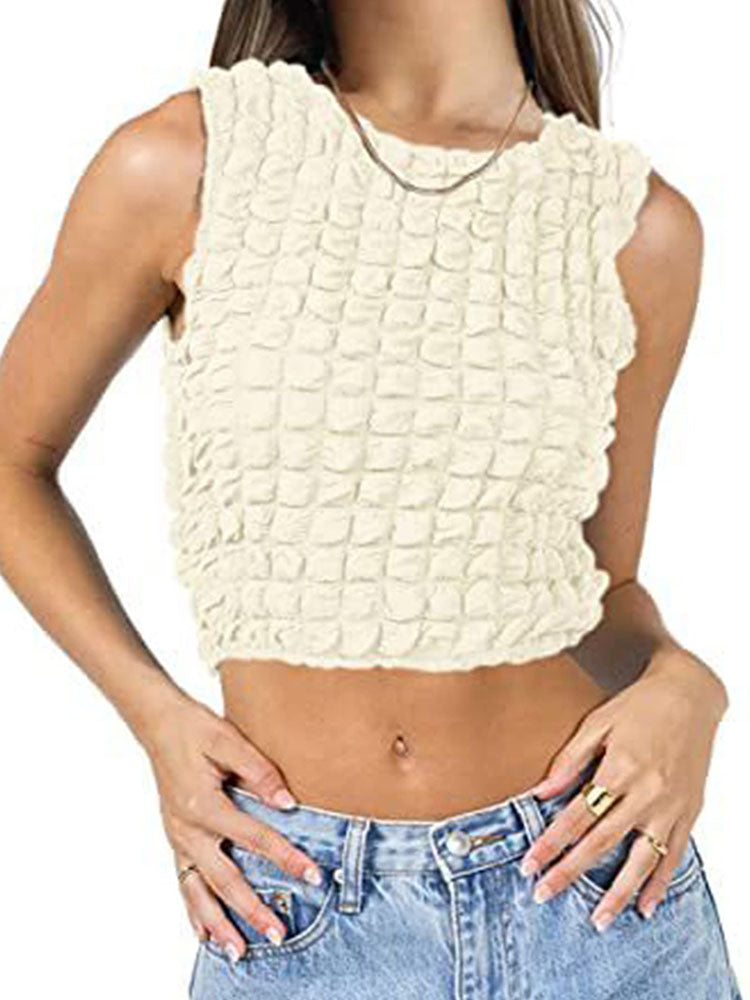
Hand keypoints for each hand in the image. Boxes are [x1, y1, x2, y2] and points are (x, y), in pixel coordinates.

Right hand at [141, 689, 323, 961]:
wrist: (159, 724)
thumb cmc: (196, 729)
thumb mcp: (228, 740)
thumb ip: (259, 772)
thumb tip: (288, 803)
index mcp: (204, 806)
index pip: (255, 839)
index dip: (286, 858)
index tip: (312, 875)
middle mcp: (188, 830)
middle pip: (224, 879)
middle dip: (252, 909)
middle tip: (278, 933)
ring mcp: (179, 839)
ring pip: (198, 891)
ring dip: (219, 924)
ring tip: (238, 951)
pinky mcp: (176, 840)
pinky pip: (183, 883)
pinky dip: (194, 912)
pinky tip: (205, 934)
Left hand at [518, 645, 727, 931]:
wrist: (690, 695)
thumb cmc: (638, 705)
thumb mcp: (597, 722)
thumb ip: (569, 759)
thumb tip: (540, 793)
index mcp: (618, 767)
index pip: (577, 816)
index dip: (551, 843)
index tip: (528, 865)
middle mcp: (645, 791)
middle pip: (602, 842)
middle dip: (570, 871)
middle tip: (544, 895)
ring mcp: (670, 805)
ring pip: (641, 859)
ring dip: (618, 893)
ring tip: (597, 920)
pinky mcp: (689, 812)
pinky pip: (674, 855)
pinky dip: (660, 883)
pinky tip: (645, 906)